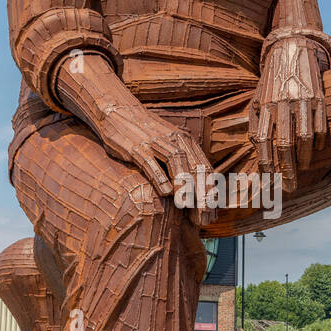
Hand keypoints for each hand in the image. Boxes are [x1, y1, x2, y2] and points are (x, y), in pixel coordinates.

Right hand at [54, 53, 214, 224]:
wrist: (119, 113)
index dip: (211, 194)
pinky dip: (160, 176)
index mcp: (186, 143)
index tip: (211, 216)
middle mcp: (176, 140)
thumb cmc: (144, 136)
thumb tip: (193, 191)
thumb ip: (181, 164)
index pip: (205, 170)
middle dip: (203, 195)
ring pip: (177, 164)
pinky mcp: (137, 146)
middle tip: (204, 218)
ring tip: (188, 206)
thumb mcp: (167, 146)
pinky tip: (166, 192)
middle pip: (195, 168)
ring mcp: (156, 142)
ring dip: (184, 186)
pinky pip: (150, 162)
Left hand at [249, 36, 327, 191]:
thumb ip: (255, 123)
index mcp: (265, 106)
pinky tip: (314, 149)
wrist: (291, 49)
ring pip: (304, 138)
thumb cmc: (271, 81)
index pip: (265, 142)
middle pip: (285, 145)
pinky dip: (318, 141)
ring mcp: (302, 101)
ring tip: (302, 170)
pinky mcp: (319, 97)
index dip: (267, 164)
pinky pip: (320, 126)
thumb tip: (257, 151)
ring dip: (304, 159)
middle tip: (289, 188)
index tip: (270, 181)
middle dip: (287, 170)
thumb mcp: (256, 98)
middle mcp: (283, 104)